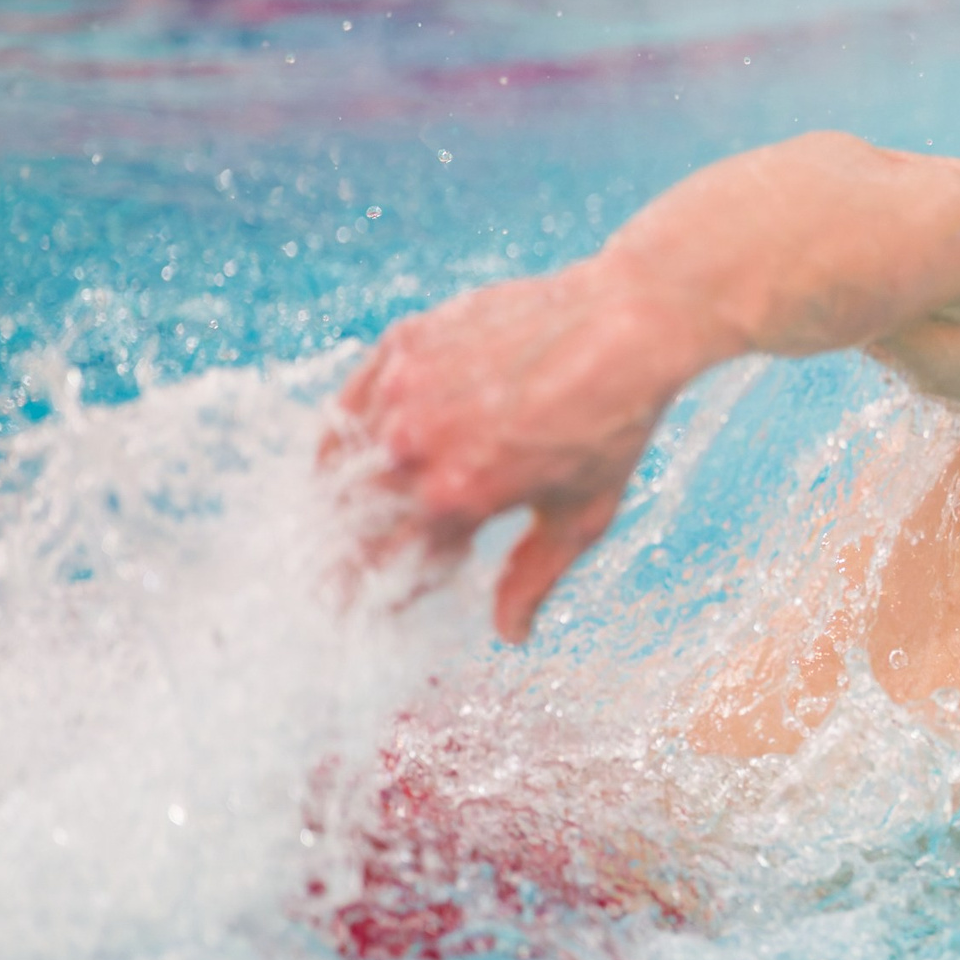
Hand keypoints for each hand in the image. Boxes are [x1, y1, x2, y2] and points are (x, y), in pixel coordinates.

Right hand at [326, 257, 713, 641]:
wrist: (626, 326)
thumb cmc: (613, 425)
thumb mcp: (581, 518)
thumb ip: (533, 578)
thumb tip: (510, 633)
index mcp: (456, 497)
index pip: (387, 565)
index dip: (379, 593)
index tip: (370, 608)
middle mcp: (416, 445)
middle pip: (346, 521)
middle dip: (340, 558)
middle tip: (333, 580)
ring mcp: (403, 389)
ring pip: (336, 461)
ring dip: (333, 499)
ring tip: (340, 520)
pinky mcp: (404, 344)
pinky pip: (351, 402)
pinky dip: (347, 436)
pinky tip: (358, 456)